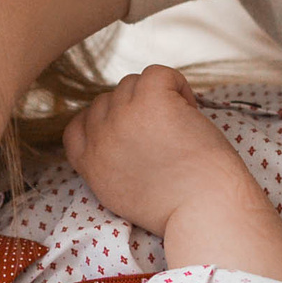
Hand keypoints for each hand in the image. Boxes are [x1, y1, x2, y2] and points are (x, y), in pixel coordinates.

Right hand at [62, 65, 257, 234]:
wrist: (204, 209)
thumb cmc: (177, 207)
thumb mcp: (120, 195)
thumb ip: (107, 165)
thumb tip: (117, 137)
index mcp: (91, 163)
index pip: (76, 126)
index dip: (102, 122)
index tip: (129, 131)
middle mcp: (101, 138)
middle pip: (108, 100)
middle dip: (134, 110)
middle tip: (165, 135)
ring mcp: (123, 117)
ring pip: (132, 83)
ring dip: (158, 97)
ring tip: (181, 125)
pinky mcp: (151, 101)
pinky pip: (158, 73)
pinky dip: (178, 85)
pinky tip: (191, 109)